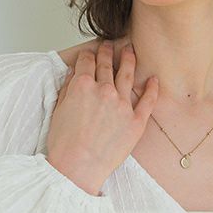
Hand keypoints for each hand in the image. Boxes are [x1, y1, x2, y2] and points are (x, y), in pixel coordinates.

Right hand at [46, 39, 158, 192]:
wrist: (78, 167)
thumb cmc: (64, 144)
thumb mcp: (58, 110)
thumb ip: (67, 89)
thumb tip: (74, 75)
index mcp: (82, 85)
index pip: (86, 61)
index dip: (88, 55)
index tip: (90, 54)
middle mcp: (104, 90)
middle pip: (107, 64)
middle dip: (107, 52)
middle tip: (109, 46)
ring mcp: (122, 105)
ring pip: (128, 75)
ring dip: (129, 60)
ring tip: (131, 52)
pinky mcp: (136, 121)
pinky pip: (148, 100)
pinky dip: (152, 88)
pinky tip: (154, 79)